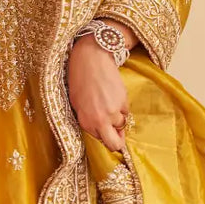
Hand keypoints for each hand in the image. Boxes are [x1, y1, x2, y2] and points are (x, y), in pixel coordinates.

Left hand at [67, 34, 130, 153]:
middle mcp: (100, 120)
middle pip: (114, 144)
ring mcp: (113, 111)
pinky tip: (113, 94)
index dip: (103, 136)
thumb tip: (102, 131)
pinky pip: (126, 111)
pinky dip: (122, 106)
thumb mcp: (78, 104)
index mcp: (86, 122)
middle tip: (117, 136)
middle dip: (116, 142)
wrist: (91, 59)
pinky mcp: (124, 101)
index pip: (101, 141)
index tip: (105, 132)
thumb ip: (89, 120)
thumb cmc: (79, 80)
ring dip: (118, 118)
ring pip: (122, 124)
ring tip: (110, 103)